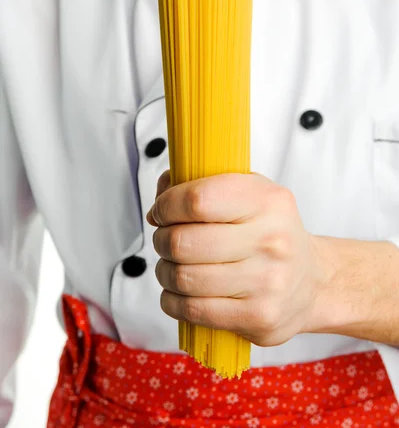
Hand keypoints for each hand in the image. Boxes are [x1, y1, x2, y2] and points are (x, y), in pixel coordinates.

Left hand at [148, 172, 326, 346]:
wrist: (313, 282)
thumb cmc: (270, 232)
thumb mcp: (251, 193)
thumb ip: (204, 183)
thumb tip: (161, 194)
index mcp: (268, 200)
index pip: (198, 200)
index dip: (167, 205)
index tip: (162, 211)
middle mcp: (271, 240)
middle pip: (184, 242)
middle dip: (161, 240)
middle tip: (164, 240)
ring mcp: (267, 282)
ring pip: (184, 278)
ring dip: (164, 272)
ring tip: (172, 266)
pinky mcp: (259, 317)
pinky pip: (193, 310)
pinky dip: (172, 301)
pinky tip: (178, 293)